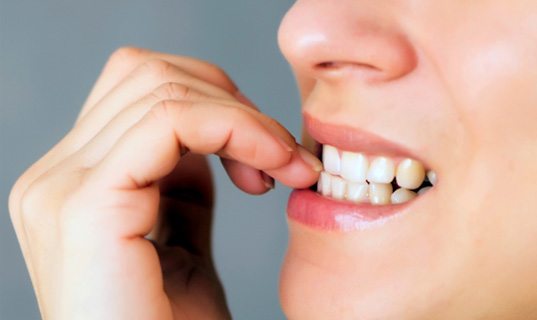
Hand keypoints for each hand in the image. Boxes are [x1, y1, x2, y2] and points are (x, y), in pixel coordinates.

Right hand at [9, 47, 320, 318]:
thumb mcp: (180, 237)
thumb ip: (180, 181)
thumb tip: (206, 134)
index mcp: (74, 182)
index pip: (140, 89)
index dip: (217, 103)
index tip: (270, 154)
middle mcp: (54, 177)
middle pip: (148, 74)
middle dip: (232, 102)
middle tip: (281, 155)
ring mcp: (60, 189)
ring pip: (162, 87)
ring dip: (243, 117)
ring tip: (282, 167)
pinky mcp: (84, 207)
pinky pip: (171, 122)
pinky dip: (236, 129)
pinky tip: (270, 168)